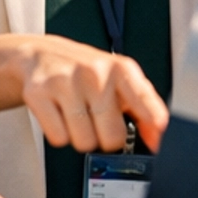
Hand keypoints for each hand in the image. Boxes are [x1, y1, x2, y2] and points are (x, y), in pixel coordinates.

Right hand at [15, 37, 168, 154]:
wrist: (41, 54)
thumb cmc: (86, 72)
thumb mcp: (119, 82)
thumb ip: (144, 109)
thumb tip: (157, 140)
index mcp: (121, 70)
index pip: (145, 103)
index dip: (154, 125)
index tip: (158, 143)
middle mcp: (95, 73)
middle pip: (113, 137)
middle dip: (105, 137)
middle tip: (97, 121)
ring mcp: (66, 82)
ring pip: (84, 142)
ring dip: (80, 137)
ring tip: (76, 116)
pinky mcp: (39, 93)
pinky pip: (58, 138)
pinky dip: (59, 134)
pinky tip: (59, 115)